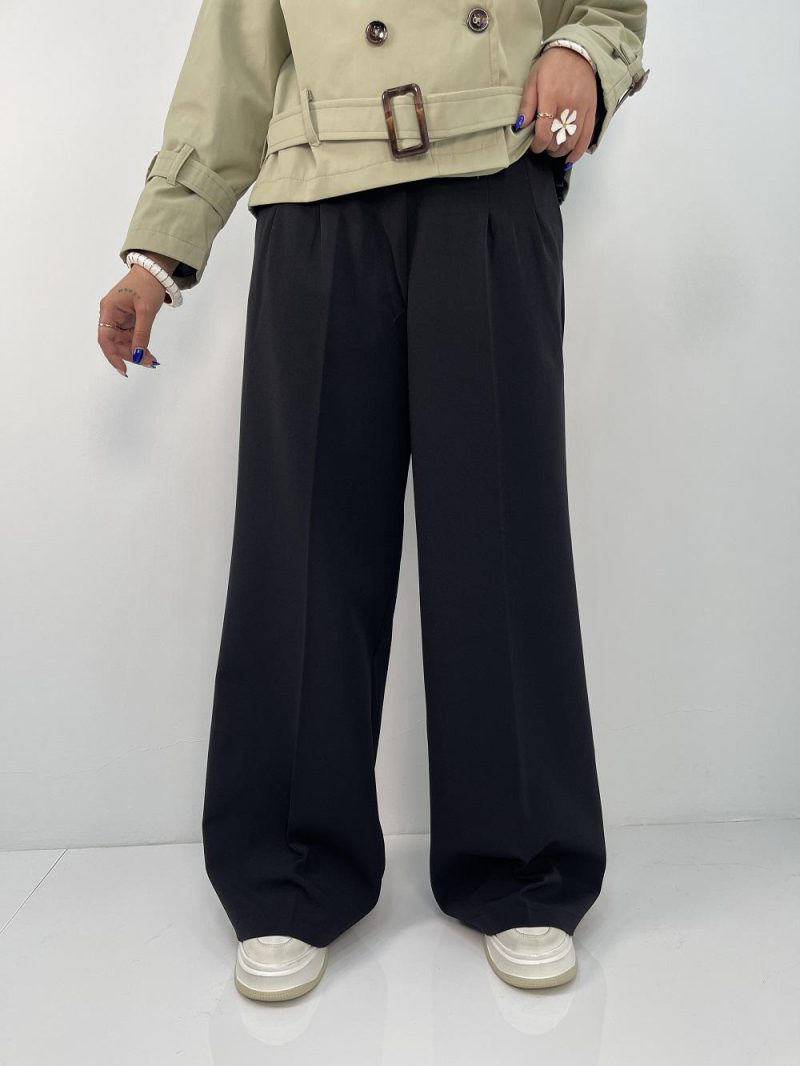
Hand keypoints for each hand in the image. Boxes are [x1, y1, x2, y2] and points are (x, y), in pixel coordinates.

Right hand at [97, 254, 176, 375]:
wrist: (154, 271)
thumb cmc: (147, 286)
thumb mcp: (146, 311)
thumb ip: (141, 334)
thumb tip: (138, 355)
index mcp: (109, 310)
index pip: (105, 338)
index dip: (112, 355)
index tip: (124, 369)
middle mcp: (110, 315)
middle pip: (114, 342)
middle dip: (129, 355)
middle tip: (149, 363)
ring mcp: (118, 318)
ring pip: (122, 342)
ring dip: (135, 352)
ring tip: (152, 360)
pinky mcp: (127, 319)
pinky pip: (129, 337)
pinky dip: (138, 345)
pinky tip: (149, 354)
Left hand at [516, 47, 597, 164]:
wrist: (577, 51)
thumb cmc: (552, 65)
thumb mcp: (533, 79)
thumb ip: (527, 104)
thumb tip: (520, 125)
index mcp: (551, 98)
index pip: (544, 133)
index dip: (537, 145)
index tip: (534, 145)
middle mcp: (568, 106)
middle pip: (557, 140)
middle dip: (548, 148)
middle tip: (543, 145)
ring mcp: (582, 110)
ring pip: (571, 142)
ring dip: (560, 151)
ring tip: (553, 149)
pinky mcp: (591, 111)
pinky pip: (586, 137)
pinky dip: (577, 152)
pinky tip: (569, 159)